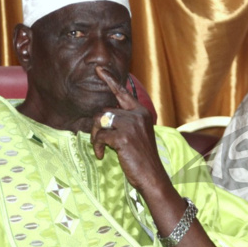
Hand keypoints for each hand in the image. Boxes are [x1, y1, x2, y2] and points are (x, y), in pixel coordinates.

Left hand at [90, 67, 171, 196]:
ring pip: (100, 120)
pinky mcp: (123, 136)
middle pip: (105, 110)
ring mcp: (131, 124)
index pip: (123, 93)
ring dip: (95, 136)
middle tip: (97, 142)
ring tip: (100, 149)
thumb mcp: (137, 135)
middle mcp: (137, 114)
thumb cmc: (142, 159)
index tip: (99, 69)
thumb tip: (103, 117)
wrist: (153, 177)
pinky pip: (100, 135)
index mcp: (142, 112)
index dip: (110, 80)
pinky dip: (97, 146)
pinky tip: (101, 155)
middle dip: (96, 126)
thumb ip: (125, 122)